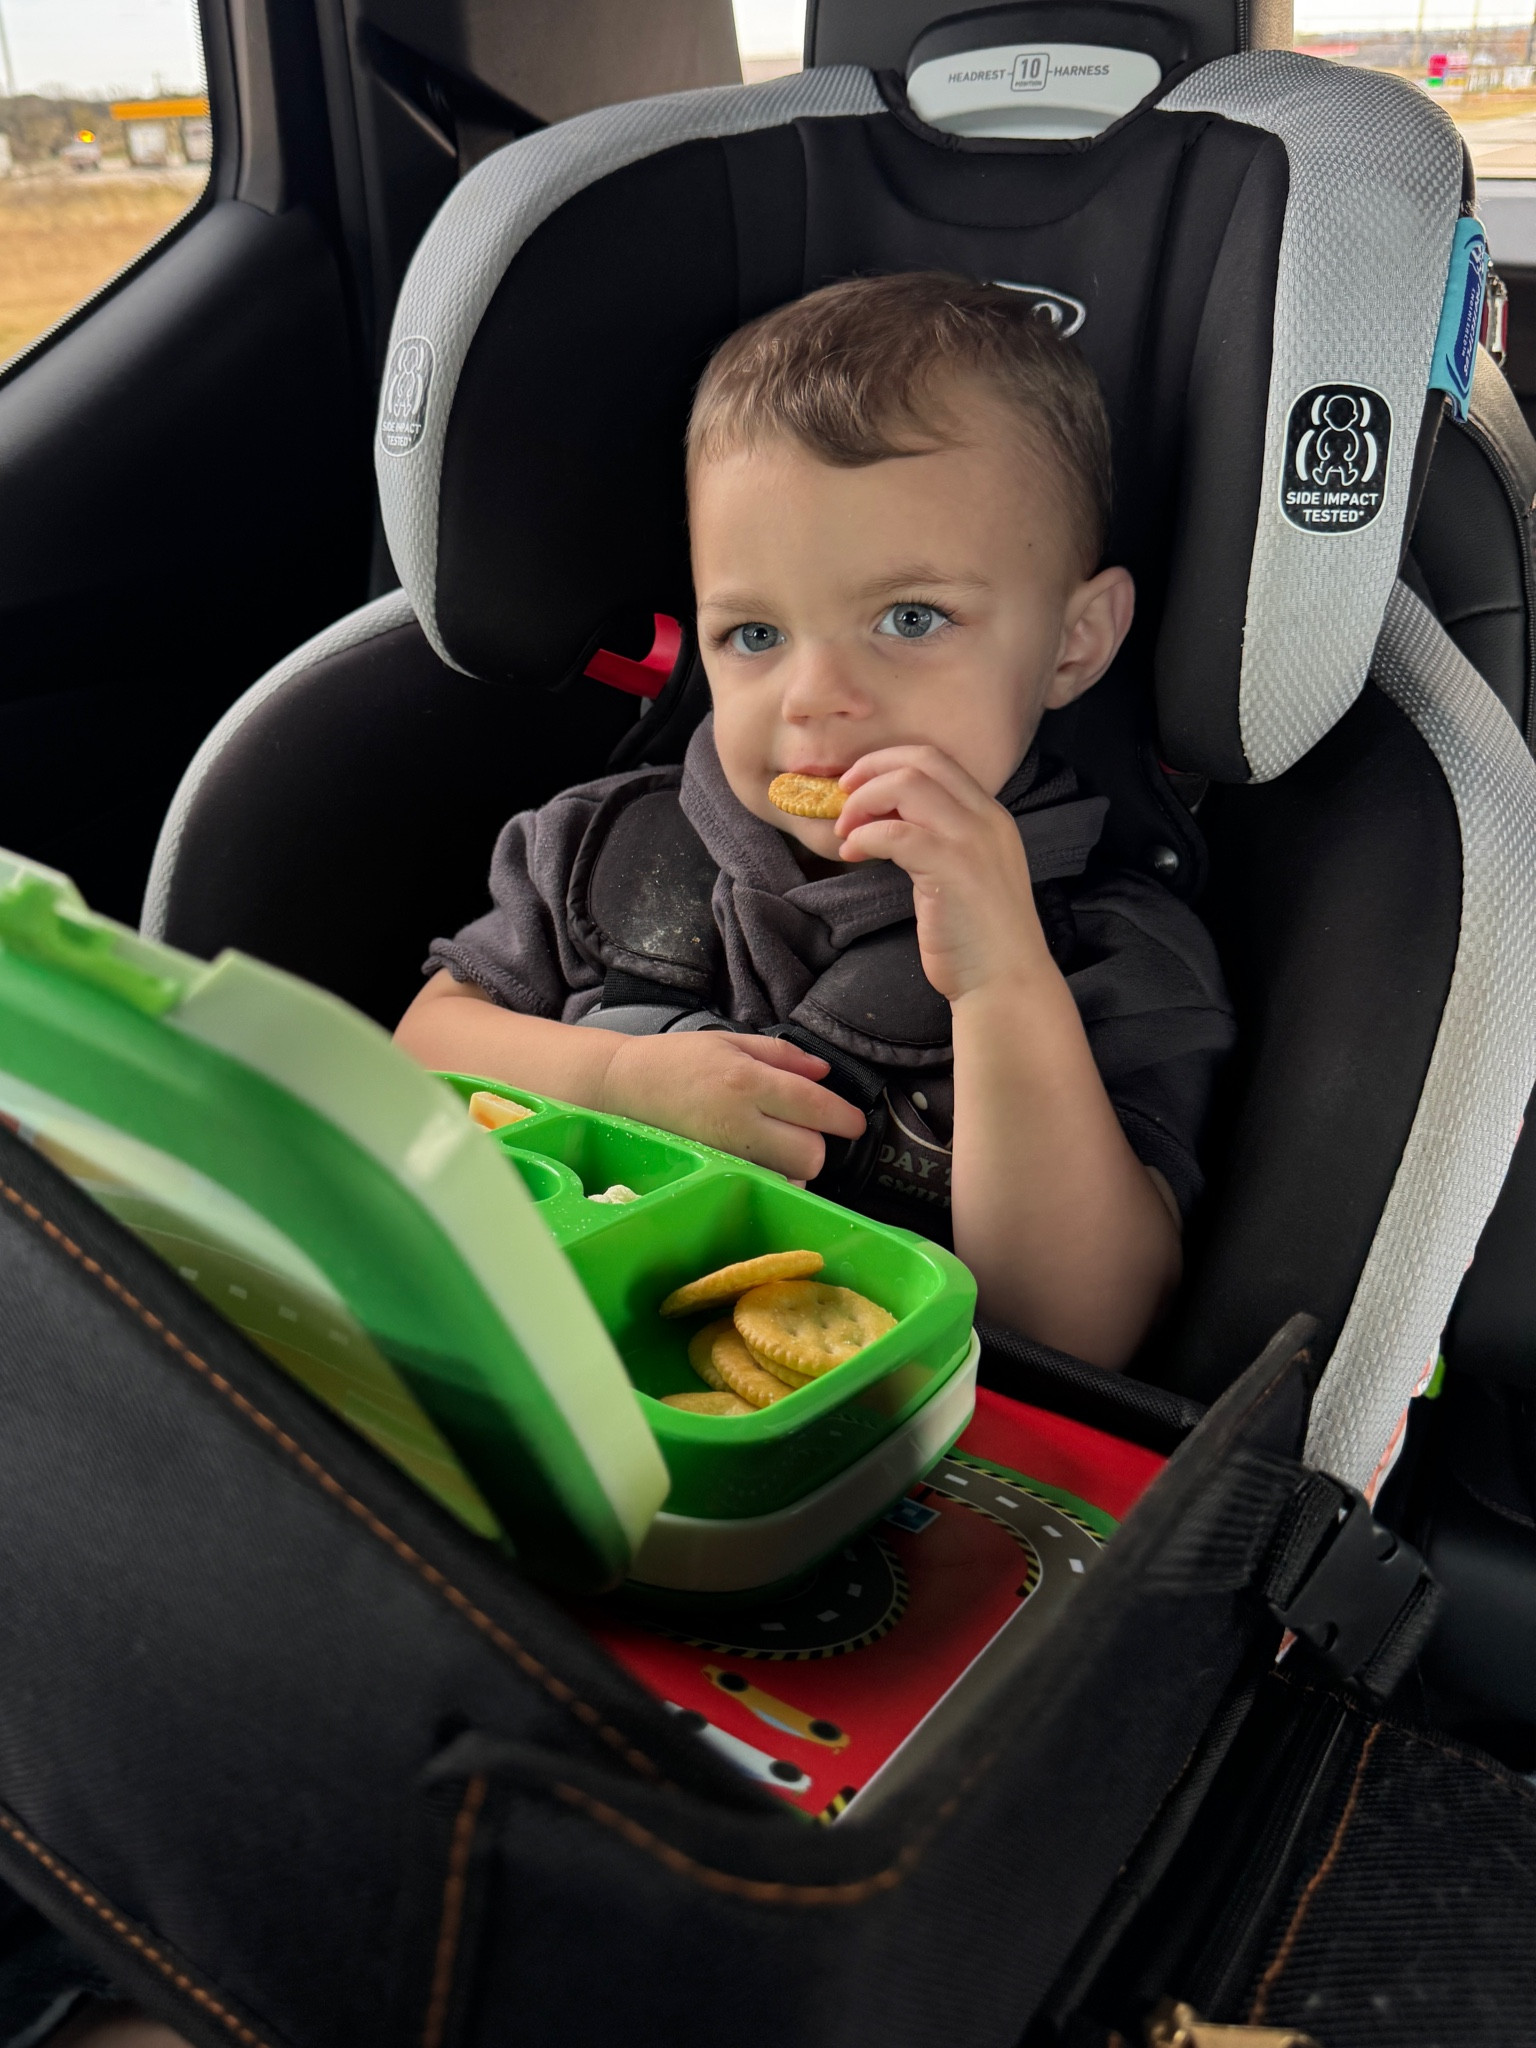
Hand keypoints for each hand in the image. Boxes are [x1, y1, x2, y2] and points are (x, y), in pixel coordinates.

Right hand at [600, 1031, 864, 1180]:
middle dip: (816, 1144)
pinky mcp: (714, 1172)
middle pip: (810, 1153)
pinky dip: (771, 1176)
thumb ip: (783, 1055)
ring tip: (775, 1142)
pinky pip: (762, 1184)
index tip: (855, 1123)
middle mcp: (740, 1121)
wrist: (622, 1088)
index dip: (845, 1118)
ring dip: (794, 1163)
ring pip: (789, 1176)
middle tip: (804, 1129)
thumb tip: (824, 1071)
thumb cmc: (678, 1059)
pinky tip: (757, 1157)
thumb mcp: (731, 1040)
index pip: (815, 1107)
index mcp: (748, 1080)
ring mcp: (726, 1154)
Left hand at [836, 745, 1048, 1001]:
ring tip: (846, 832)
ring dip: (863, 802)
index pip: (936, 760)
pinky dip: (864, 837)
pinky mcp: (951, 869)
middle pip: (920, 760)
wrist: (1006, 980)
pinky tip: (853, 855)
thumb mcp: (966, 872)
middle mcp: (986, 819)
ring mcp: (971, 841)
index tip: (859, 784)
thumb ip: (938, 840)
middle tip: (843, 797)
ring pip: (906, 785)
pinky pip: (894, 833)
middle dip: (871, 770)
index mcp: (990, 816)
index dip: (889, 761)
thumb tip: (885, 820)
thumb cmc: (979, 936)